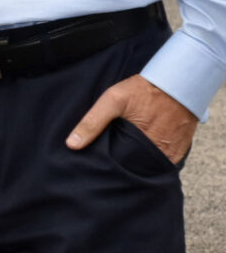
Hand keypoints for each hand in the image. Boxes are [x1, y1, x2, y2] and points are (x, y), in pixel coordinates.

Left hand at [67, 73, 196, 165]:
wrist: (178, 83)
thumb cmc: (144, 91)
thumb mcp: (113, 100)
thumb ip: (93, 122)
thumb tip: (72, 144)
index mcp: (140, 145)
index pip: (120, 167)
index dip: (109, 165)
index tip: (99, 163)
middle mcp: (158, 154)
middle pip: (135, 169)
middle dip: (123, 166)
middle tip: (111, 159)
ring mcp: (171, 154)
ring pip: (149, 166)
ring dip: (138, 163)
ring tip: (125, 155)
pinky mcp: (180, 151)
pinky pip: (164, 162)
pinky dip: (153, 159)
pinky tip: (142, 151)